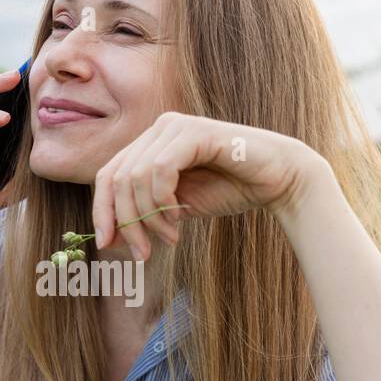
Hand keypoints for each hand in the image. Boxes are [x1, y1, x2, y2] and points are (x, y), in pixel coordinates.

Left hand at [90, 111, 327, 259]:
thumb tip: (107, 240)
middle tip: (143, 253)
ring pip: (135, 178)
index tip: (106, 246)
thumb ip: (144, 216)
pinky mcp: (194, 132)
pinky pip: (159, 170)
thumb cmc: (230, 190)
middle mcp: (158, 129)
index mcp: (150, 144)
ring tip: (171, 236)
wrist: (278, 180)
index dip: (101, 212)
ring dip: (148, 218)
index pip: (107, 176)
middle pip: (116, 179)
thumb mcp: (176, 209)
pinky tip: (179, 219)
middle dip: (126, 222)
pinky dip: (163, 201)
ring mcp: (174, 127)